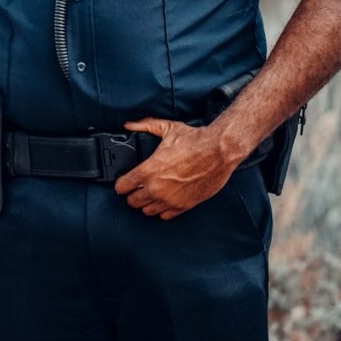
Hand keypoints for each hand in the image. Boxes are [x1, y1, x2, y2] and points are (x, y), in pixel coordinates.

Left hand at [114, 118, 236, 220]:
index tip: (123, 182)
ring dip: (146, 203)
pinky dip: (162, 210)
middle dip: (132, 194)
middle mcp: (157, 188)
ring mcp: (170, 200)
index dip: (121, 184)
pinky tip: (163, 200)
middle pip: (133, 202)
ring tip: (149, 194)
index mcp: (148, 170)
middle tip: (136, 188)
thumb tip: (129, 125)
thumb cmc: (195, 141)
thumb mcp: (167, 128)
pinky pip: (165, 216)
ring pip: (147, 211)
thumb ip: (144, 126)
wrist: (219, 151)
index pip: (122, 187)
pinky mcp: (184, 206)